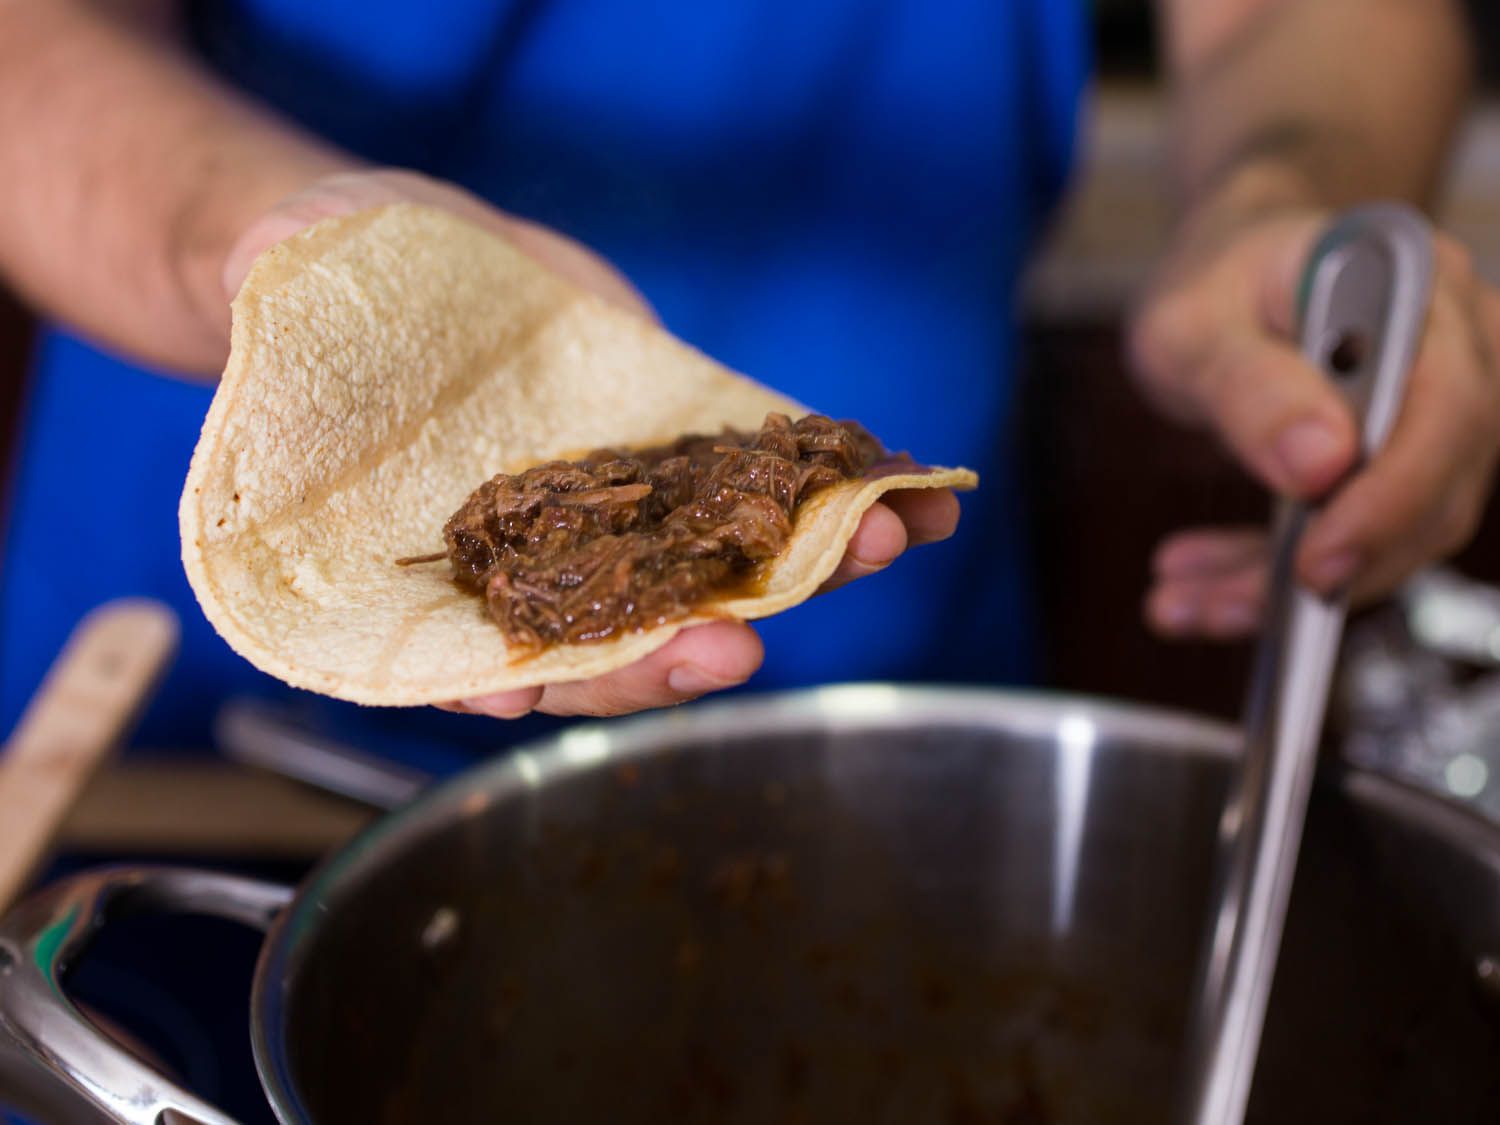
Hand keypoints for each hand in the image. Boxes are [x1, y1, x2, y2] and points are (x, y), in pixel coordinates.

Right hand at [223, 169, 959, 715]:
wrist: (407, 255)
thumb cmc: (327, 293)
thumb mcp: (287, 298)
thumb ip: (281, 328)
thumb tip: (267, 312)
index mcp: (452, 575)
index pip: (500, 654)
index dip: (535, 672)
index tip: (574, 678)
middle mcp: (551, 565)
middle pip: (628, 637)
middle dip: (691, 640)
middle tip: (746, 637)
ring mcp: (627, 513)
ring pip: (721, 571)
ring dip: (806, 567)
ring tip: (882, 536)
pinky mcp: (684, 447)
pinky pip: (764, 486)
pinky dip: (835, 492)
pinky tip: (911, 487)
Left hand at [1129, 191, 1499, 638]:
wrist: (1231, 274)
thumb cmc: (1217, 284)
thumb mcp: (1194, 326)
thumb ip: (1248, 385)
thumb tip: (1319, 463)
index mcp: (1413, 286)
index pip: (1444, 405)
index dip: (1388, 498)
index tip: (1313, 566)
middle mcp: (1460, 345)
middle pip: (1439, 486)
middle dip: (1334, 566)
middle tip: (1228, 605)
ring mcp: (1448, 410)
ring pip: (1401, 532)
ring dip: (1288, 588)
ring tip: (1186, 600)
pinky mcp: (1416, 462)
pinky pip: (1368, 541)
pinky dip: (1280, 579)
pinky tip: (1207, 589)